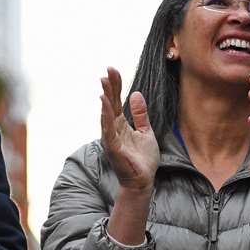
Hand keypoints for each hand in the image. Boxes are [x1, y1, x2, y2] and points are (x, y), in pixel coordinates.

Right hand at [99, 67, 158, 193]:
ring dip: (106, 99)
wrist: (143, 180)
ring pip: (107, 115)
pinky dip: (106, 117)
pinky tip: (105, 105)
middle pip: (110, 104)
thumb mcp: (145, 131)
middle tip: (107, 71)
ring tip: (104, 83)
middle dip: (109, 87)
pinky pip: (108, 130)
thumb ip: (140, 114)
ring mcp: (111, 138)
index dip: (115, 85)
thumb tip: (136, 94)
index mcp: (120, 124)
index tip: (113, 69)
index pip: (117, 100)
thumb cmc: (142, 158)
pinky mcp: (113, 148)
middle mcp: (113, 129)